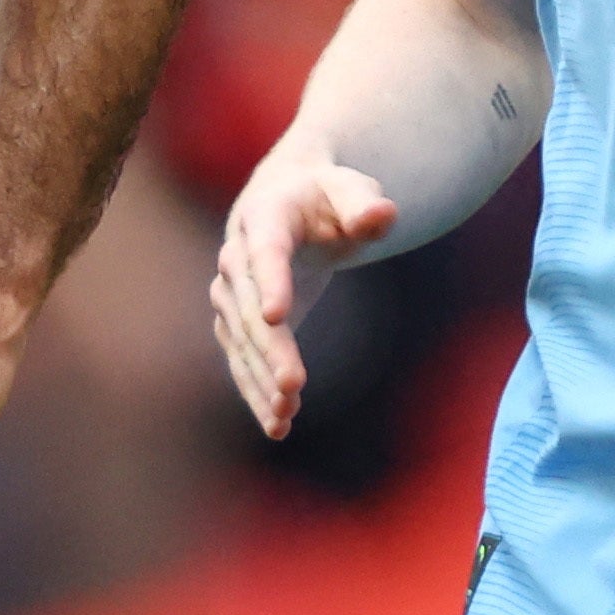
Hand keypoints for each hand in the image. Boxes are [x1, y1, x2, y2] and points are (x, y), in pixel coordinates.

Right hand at [209, 154, 397, 437]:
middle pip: (250, 308)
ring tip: (284, 416)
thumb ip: (364, 204)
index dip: (271, 282)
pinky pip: (242, 360)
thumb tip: (382, 216)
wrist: (289, 202)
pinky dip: (255, 391)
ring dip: (259, 379)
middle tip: (293, 386)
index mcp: (266, 216)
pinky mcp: (239, 323)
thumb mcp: (351, 189)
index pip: (266, 251)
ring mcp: (232, 293)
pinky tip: (278, 426)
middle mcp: (237, 256)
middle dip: (270, 349)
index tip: (277, 315)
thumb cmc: (328, 196)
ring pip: (241, 341)